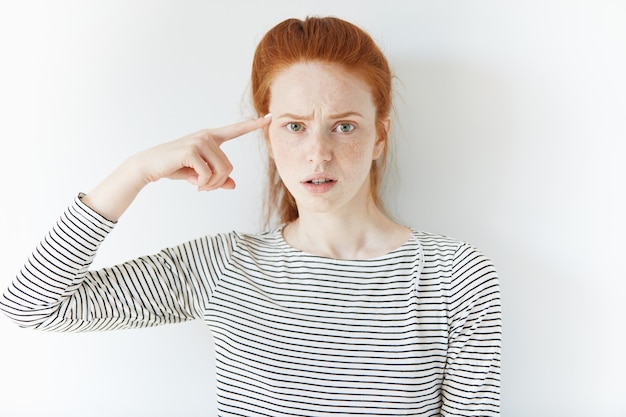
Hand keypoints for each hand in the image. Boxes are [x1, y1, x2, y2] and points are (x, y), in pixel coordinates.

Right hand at [135, 116, 270, 190]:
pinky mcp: (191, 150)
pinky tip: (191, 181)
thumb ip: (217, 179)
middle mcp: (207, 136)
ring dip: (211, 184)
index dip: (253, 125)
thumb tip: (233, 185)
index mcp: (211, 138)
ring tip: (197, 183)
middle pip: (229, 167)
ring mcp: (200, 141)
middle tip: (203, 186)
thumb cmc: (175, 167)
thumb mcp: (199, 174)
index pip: (236, 130)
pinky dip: (202, 183)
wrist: (149, 166)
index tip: (269, 118)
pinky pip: (208, 175)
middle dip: (218, 183)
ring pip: (221, 171)